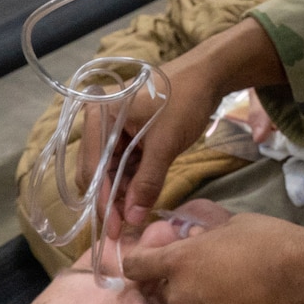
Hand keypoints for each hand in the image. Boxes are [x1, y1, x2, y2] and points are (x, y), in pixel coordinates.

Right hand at [80, 18, 287, 224]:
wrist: (210, 74)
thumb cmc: (184, 100)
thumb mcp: (165, 144)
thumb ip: (147, 182)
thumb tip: (133, 218)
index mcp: (100, 115)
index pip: (92, 166)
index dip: (103, 200)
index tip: (113, 229)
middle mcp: (100, 119)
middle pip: (97, 169)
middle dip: (111, 198)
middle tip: (123, 228)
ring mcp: (115, 125)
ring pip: (112, 168)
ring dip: (122, 192)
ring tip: (133, 217)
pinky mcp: (130, 131)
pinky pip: (125, 161)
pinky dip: (132, 180)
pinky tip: (139, 200)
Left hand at [123, 215, 303, 303]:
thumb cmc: (271, 241)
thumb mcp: (232, 224)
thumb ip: (202, 234)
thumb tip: (189, 238)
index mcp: (179, 262)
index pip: (134, 266)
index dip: (133, 263)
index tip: (136, 262)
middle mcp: (181, 296)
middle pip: (165, 295)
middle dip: (180, 286)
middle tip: (211, 276)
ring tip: (235, 296)